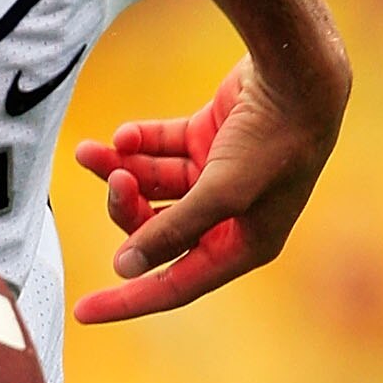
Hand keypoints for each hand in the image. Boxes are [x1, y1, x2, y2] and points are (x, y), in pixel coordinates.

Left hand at [72, 57, 343, 321]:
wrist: (300, 71)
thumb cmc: (275, 139)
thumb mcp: (222, 191)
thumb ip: (172, 230)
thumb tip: (125, 268)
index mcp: (244, 244)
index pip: (176, 284)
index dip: (128, 300)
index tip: (82, 311)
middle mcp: (231, 215)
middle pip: (156, 230)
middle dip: (126, 209)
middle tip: (112, 181)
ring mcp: (218, 175)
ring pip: (152, 186)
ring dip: (119, 171)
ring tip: (91, 152)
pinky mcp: (209, 137)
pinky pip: (159, 149)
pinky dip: (137, 143)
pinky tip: (123, 134)